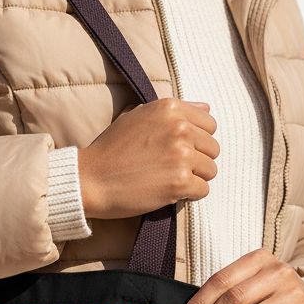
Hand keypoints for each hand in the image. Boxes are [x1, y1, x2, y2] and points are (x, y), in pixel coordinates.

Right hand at [77, 98, 218, 219]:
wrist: (90, 179)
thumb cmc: (111, 149)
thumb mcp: (138, 116)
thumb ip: (174, 112)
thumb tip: (206, 109)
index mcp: (170, 108)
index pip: (210, 124)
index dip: (197, 140)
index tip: (178, 149)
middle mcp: (179, 128)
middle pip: (213, 148)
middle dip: (197, 160)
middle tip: (171, 167)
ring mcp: (181, 155)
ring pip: (211, 170)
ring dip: (194, 178)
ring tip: (169, 179)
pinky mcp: (180, 182)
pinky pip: (203, 190)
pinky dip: (189, 195)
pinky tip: (168, 192)